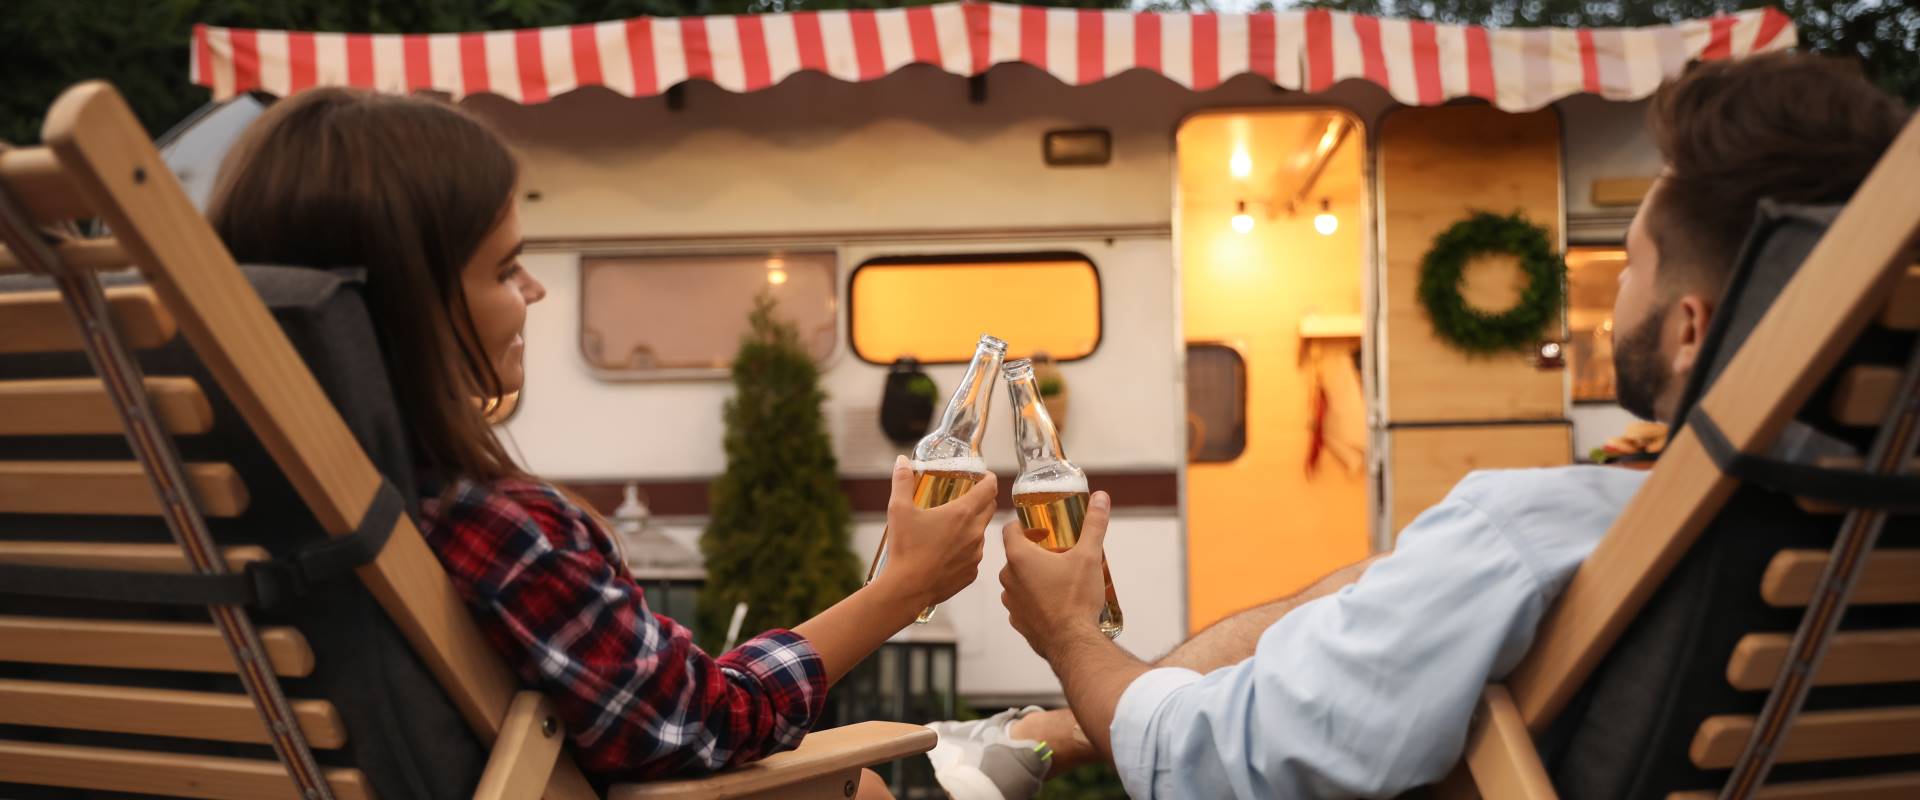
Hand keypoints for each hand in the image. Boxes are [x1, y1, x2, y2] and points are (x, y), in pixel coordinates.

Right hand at [876, 455, 995, 608]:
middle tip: (967, 497)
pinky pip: (973, 555)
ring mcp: (976, 554)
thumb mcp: (899, 510)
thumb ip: (902, 482)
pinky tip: (945, 552)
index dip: (988, 478)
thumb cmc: (905, 549)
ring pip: (980, 533)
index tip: (983, 476)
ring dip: (971, 527)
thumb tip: (901, 461)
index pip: (989, 488)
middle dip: (983, 499)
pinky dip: (964, 550)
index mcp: (962, 513)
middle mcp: (975, 532)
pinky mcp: (972, 572)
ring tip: (949, 529)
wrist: (907, 589)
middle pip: (990, 508)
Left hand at [1000, 491, 1111, 663]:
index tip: (1041, 526)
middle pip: (1015, 555)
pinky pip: (1022, 603)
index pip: (1009, 529)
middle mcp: (1008, 578)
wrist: (1073, 643)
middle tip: (1057, 551)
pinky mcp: (1018, 621)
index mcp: (1019, 557)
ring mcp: (1011, 602)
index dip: (1024, 524)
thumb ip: (1094, 524)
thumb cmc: (1076, 599)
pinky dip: (1034, 599)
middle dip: (1034, 551)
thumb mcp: (1089, 556)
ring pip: (1018, 580)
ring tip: (1057, 577)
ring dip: (1033, 576)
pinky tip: (1053, 601)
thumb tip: (1101, 498)